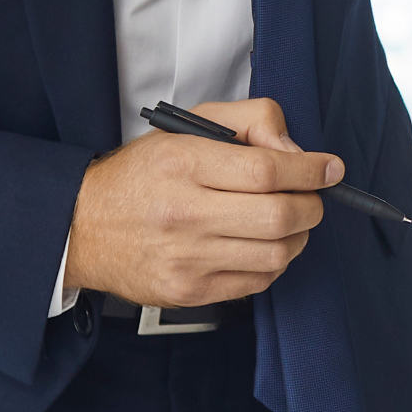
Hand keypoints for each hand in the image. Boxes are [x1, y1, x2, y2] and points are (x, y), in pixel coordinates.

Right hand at [66, 97, 335, 308]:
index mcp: (183, 164)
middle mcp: (184, 213)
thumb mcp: (188, 126)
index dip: (310, 170)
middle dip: (311, 205)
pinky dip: (274, 262)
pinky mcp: (189, 291)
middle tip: (311, 197)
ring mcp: (186, 258)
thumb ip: (250, 120)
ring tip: (287, 221)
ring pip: (277, 254)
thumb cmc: (142, 175)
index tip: (329, 169)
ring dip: (298, 236)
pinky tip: (261, 245)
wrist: (82, 227)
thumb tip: (295, 152)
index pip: (267, 169)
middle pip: (280, 216)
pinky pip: (258, 282)